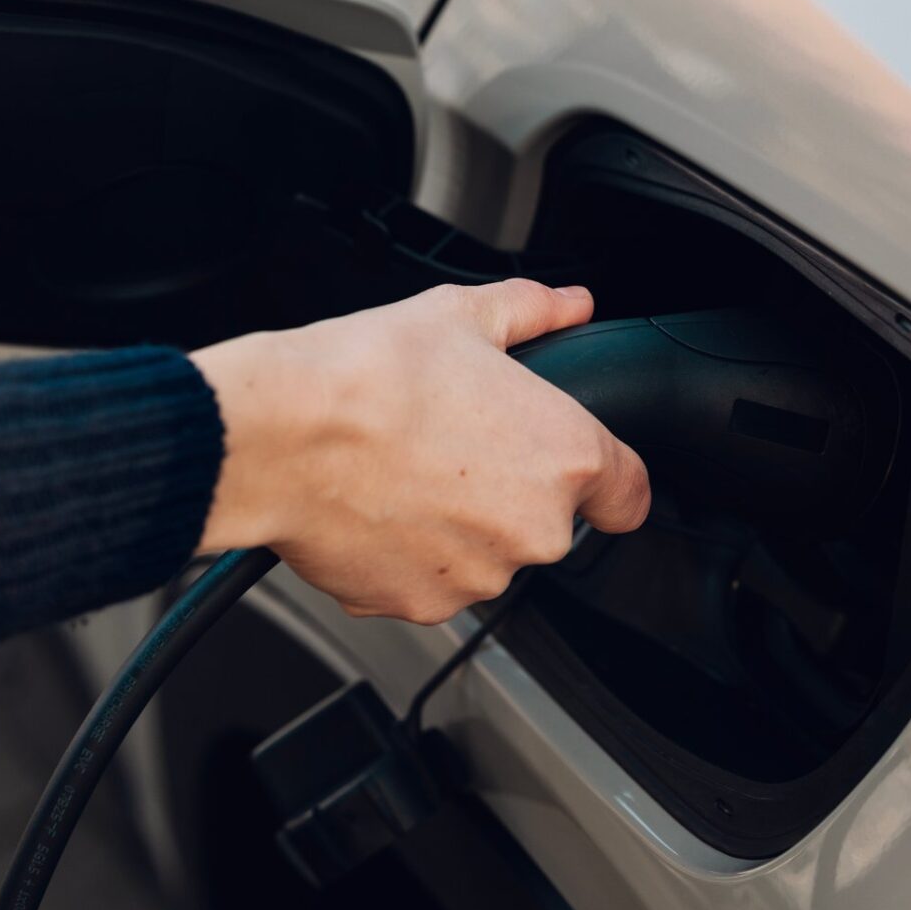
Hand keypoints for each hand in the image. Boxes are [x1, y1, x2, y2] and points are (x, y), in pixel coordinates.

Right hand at [191, 281, 649, 623]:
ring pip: (486, 554)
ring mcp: (477, 575)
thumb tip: (569, 304)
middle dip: (510, 490)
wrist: (280, 436)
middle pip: (548, 522)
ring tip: (407, 467)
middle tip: (456, 443)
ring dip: (459, 524)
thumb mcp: (462, 315)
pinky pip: (429, 581)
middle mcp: (534, 528)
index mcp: (564, 455)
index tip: (584, 473)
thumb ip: (533, 311)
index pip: (630, 495)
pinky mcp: (420, 605)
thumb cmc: (369, 376)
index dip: (608, 481)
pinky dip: (408, 552)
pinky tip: (377, 503)